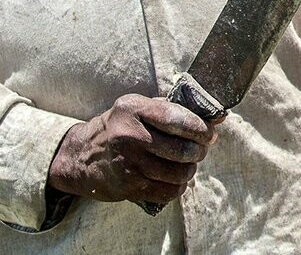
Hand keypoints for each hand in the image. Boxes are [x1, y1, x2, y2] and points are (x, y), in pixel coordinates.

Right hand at [48, 93, 221, 204]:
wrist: (81, 156)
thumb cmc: (120, 127)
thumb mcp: (140, 108)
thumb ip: (175, 109)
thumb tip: (219, 117)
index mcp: (134, 109)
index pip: (178, 119)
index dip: (201, 129)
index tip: (208, 134)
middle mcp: (130, 135)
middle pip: (182, 149)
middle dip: (199, 151)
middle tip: (199, 150)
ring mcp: (128, 163)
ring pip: (178, 172)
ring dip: (190, 170)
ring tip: (187, 164)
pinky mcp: (127, 187)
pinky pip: (168, 192)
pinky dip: (178, 187)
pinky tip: (175, 180)